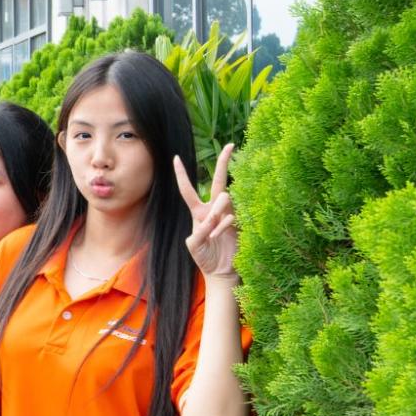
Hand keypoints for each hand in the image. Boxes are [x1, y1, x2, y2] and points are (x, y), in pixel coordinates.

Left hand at [174, 144, 238, 280]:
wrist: (220, 271)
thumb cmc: (205, 258)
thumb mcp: (193, 246)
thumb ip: (199, 232)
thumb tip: (210, 220)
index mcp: (198, 212)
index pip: (187, 189)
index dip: (181, 174)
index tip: (176, 157)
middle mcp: (213, 209)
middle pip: (218, 181)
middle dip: (224, 162)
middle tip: (230, 145)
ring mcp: (227, 213)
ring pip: (224, 198)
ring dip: (216, 212)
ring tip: (212, 229)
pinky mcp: (239, 222)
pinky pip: (230, 216)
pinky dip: (221, 227)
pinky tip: (217, 237)